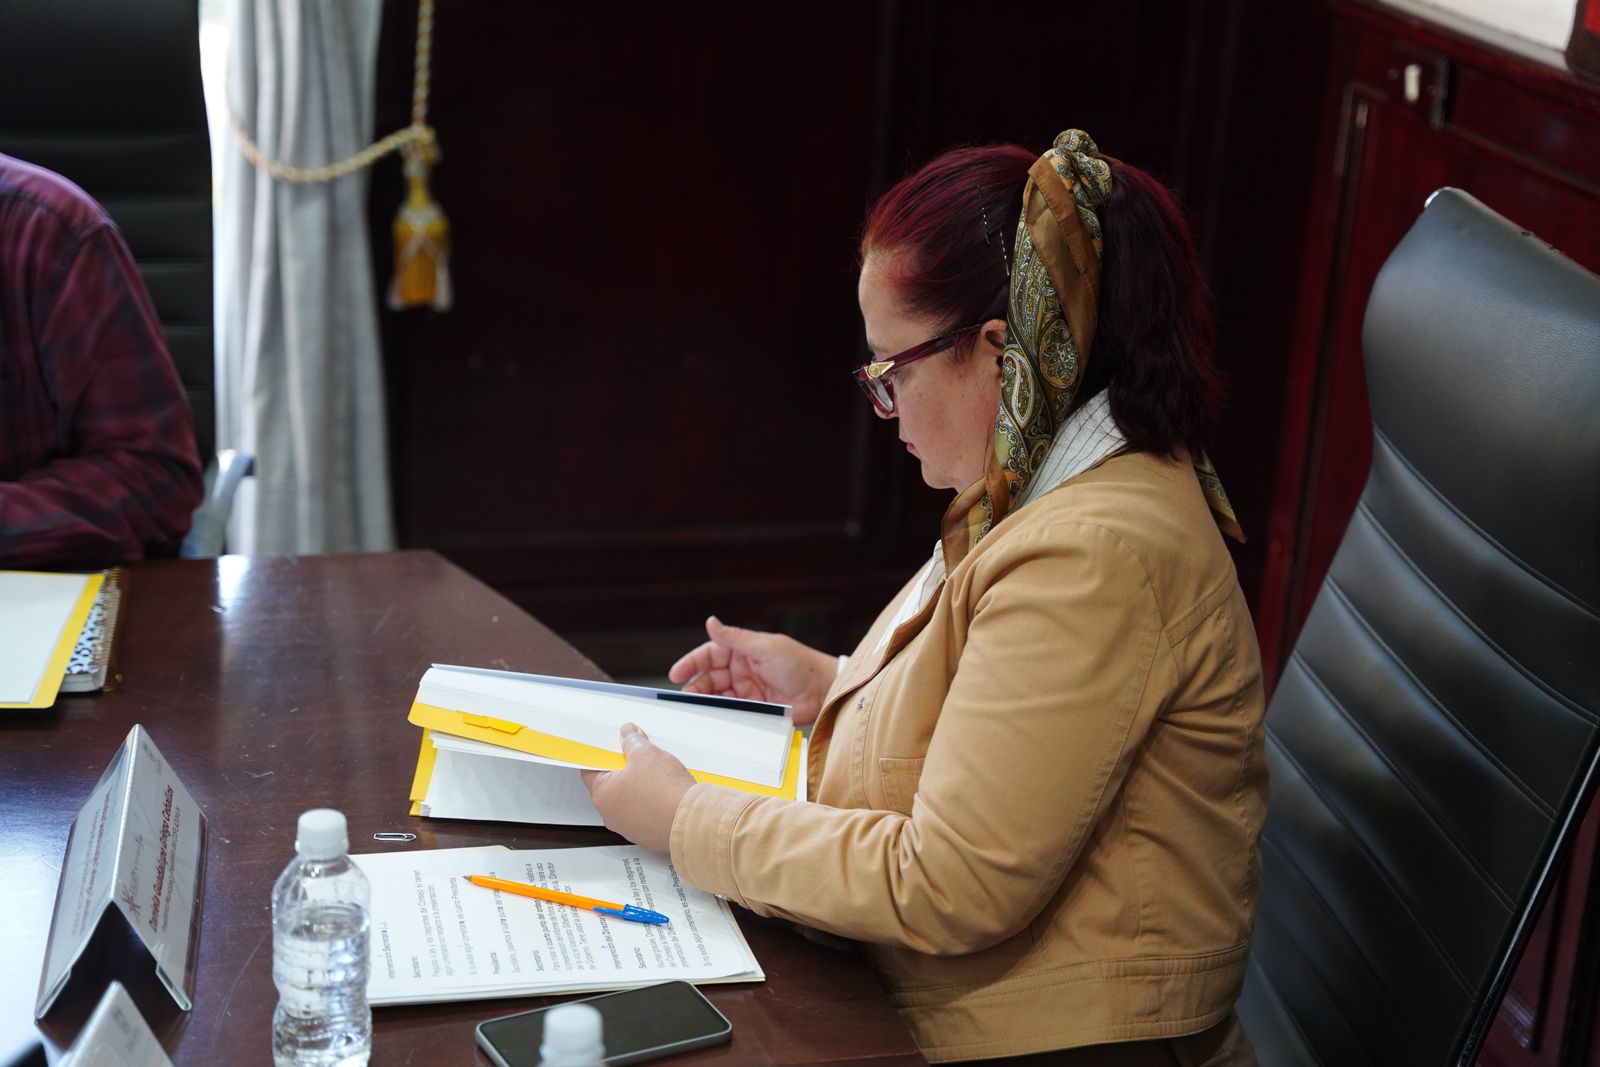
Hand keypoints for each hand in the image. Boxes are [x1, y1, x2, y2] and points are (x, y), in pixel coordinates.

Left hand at [581, 724, 694, 853]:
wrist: (691, 821)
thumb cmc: (666, 793)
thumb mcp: (646, 754)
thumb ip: (632, 741)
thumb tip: (628, 735)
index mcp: (603, 795)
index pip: (591, 770)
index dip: (603, 755)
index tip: (614, 747)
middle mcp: (612, 815)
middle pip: (612, 784)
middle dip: (626, 769)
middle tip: (641, 757)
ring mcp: (630, 827)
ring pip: (630, 800)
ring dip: (640, 787)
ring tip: (659, 776)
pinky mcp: (648, 834)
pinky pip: (646, 813)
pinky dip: (653, 803)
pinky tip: (666, 793)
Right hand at [667, 615, 837, 725]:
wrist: (825, 692)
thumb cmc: (799, 664)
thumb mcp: (765, 648)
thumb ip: (735, 638)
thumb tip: (710, 621)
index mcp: (743, 650)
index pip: (710, 654)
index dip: (691, 663)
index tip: (676, 674)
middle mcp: (742, 669)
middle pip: (709, 677)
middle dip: (695, 686)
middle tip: (686, 698)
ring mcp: (748, 690)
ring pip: (717, 695)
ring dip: (705, 701)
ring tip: (696, 710)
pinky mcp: (755, 708)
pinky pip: (731, 711)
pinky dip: (720, 714)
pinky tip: (712, 719)